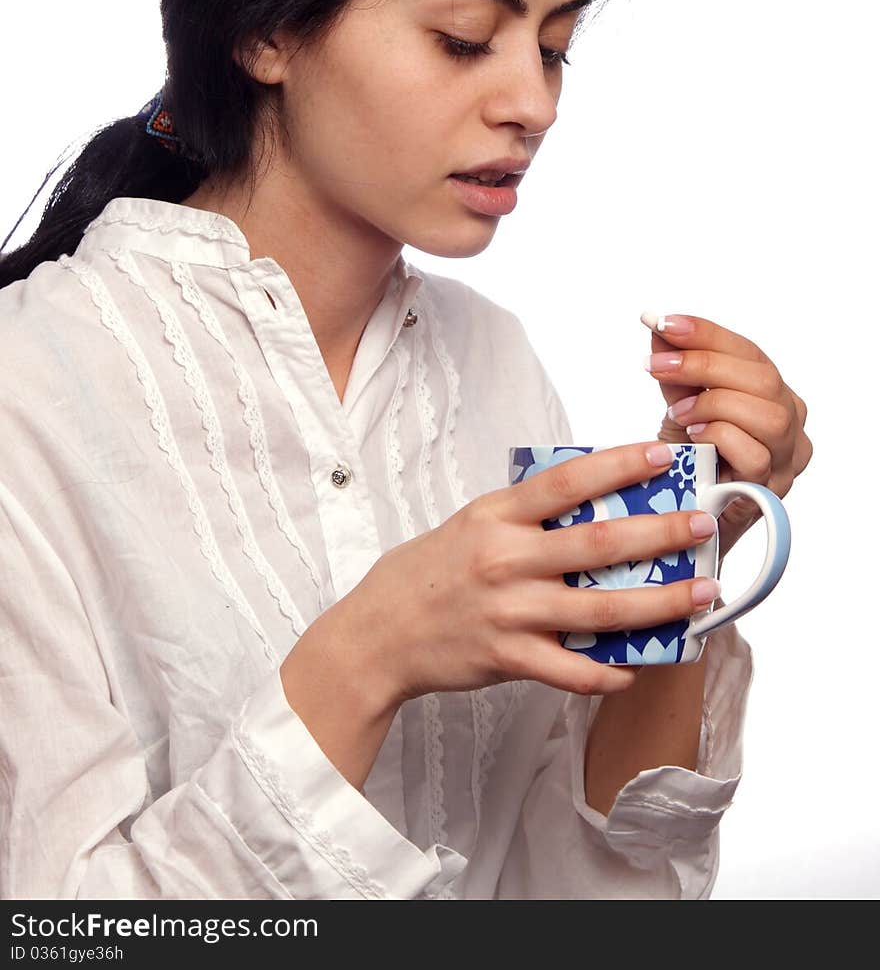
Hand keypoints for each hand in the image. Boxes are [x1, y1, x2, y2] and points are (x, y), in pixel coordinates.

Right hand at [336, 442, 722, 705]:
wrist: (379, 633)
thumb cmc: (429, 572)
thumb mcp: (471, 523)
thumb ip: (526, 516)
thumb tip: (593, 503)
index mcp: (496, 516)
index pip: (565, 482)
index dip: (616, 465)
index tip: (660, 454)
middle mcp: (505, 559)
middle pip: (597, 544)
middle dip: (660, 534)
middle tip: (702, 525)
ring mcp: (509, 611)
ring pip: (600, 609)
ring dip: (660, 603)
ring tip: (702, 594)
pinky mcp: (507, 657)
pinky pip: (572, 670)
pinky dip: (609, 672)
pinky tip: (638, 667)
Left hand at [641, 311, 812, 564]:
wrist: (687, 517)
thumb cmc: (691, 457)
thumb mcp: (680, 403)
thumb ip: (674, 365)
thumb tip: (656, 324)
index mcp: (773, 392)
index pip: (748, 352)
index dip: (707, 333)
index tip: (663, 322)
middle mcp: (791, 422)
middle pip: (762, 379)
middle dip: (704, 365)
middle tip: (656, 365)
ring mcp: (787, 458)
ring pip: (768, 416)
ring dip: (714, 405)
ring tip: (676, 410)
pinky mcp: (772, 491)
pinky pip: (756, 456)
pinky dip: (721, 438)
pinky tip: (692, 436)